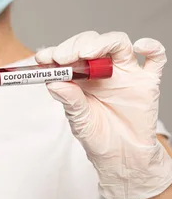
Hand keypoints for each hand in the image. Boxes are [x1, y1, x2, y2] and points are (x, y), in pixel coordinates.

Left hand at [36, 31, 171, 198]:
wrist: (122, 155)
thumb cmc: (97, 135)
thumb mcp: (79, 120)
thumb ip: (69, 100)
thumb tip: (53, 82)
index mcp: (81, 77)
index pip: (69, 55)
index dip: (55, 52)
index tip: (43, 58)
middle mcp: (103, 70)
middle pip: (91, 43)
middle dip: (75, 46)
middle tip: (63, 57)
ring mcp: (125, 73)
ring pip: (117, 43)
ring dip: (101, 43)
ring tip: (87, 54)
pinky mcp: (147, 81)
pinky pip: (155, 58)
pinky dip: (151, 46)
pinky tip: (139, 46)